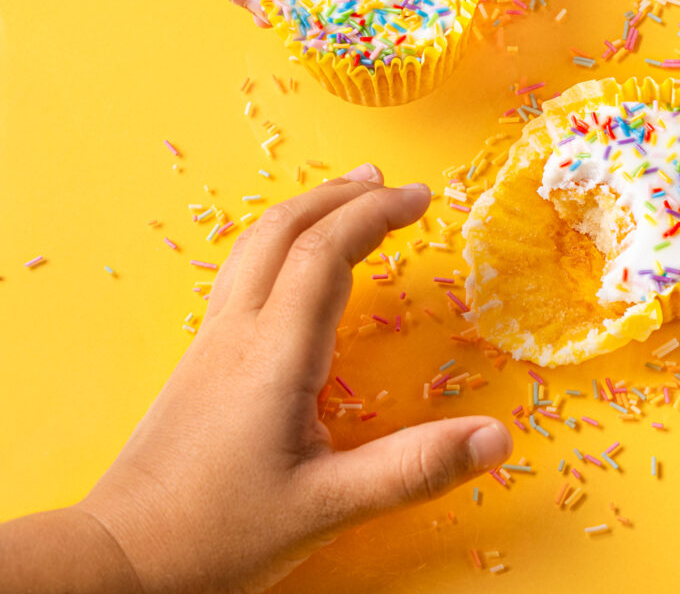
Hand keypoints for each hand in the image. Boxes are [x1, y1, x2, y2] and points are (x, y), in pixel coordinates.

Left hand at [78, 164, 510, 592]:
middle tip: (390, 184)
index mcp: (275, 353)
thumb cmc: (218, 536)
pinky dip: (283, 238)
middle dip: (342, 196)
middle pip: (286, 230)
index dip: (375, 214)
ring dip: (308, 208)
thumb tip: (498, 437)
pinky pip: (244, 268)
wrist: (120, 560)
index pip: (326, 252)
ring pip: (257, 243)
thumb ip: (415, 470)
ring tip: (347, 194)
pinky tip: (294, 258)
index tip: (421, 197)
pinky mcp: (202, 356)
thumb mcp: (327, 507)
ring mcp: (214, 339)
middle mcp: (240, 330)